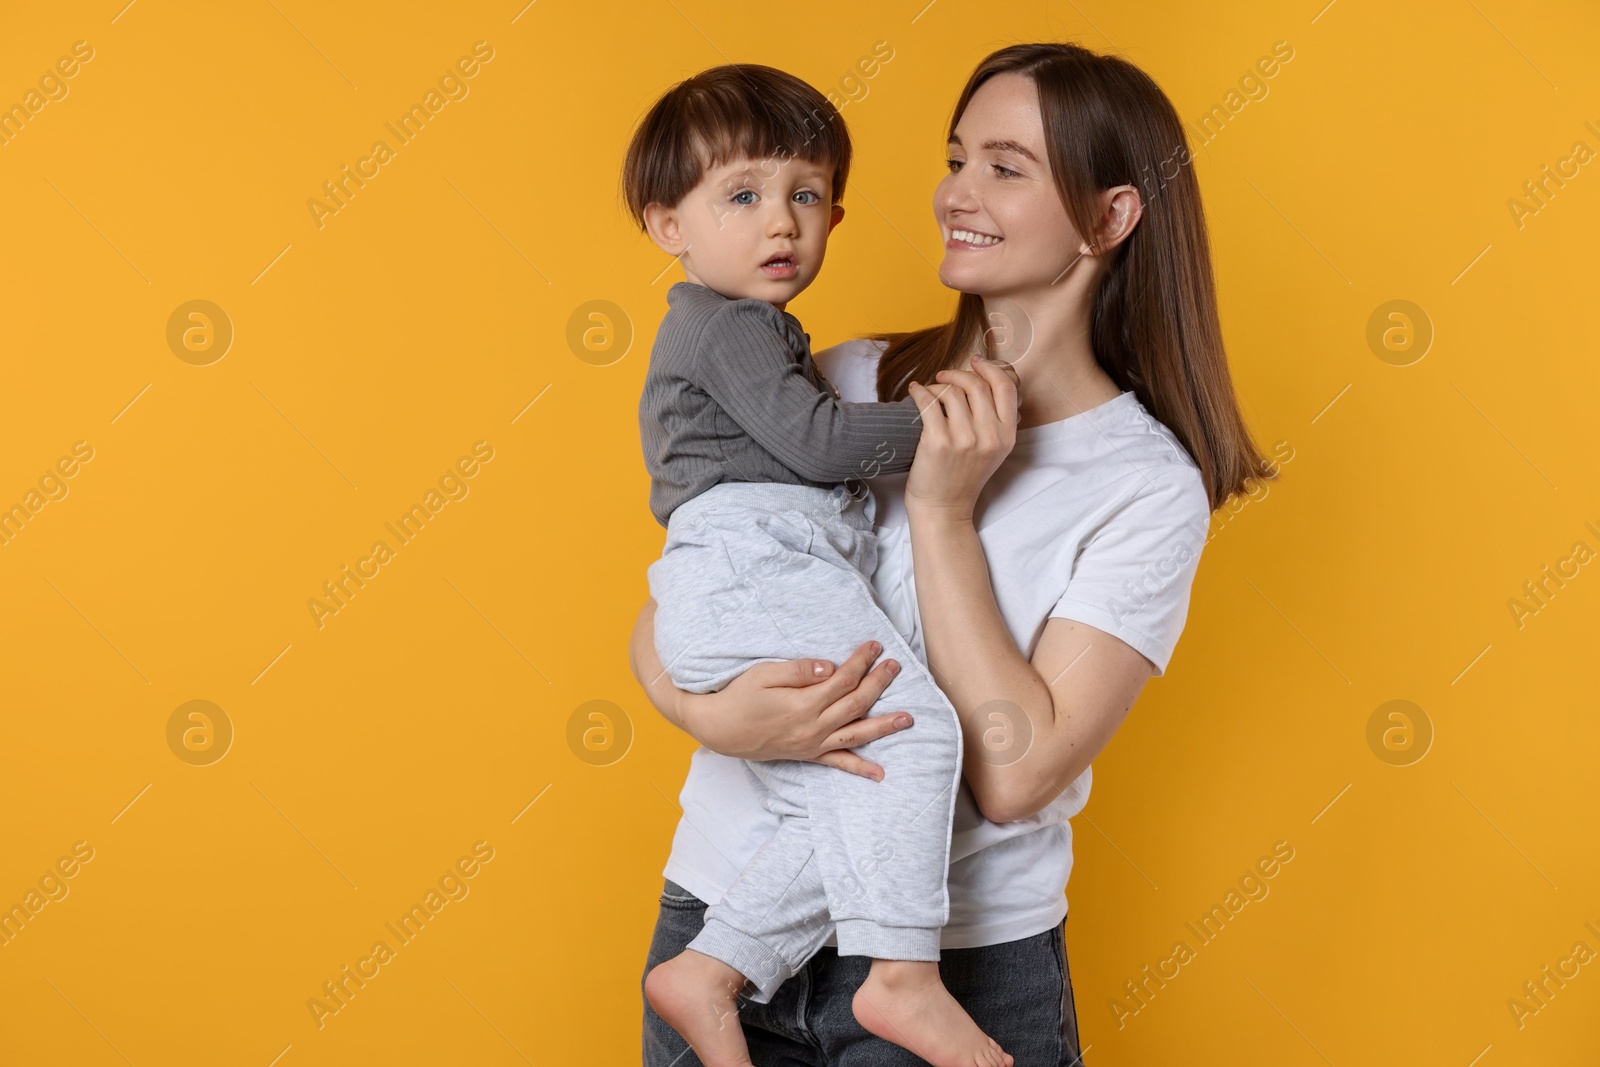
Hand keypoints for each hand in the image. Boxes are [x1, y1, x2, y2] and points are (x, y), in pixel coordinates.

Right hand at [685, 640, 913, 779]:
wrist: (720, 728)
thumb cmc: (739, 696)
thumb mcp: (764, 674)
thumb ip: (800, 670)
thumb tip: (832, 666)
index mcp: (804, 704)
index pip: (843, 680)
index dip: (861, 662)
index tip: (875, 646)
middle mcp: (813, 728)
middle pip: (856, 704)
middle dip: (878, 684)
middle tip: (895, 666)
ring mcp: (812, 744)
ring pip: (857, 735)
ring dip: (884, 726)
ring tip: (907, 719)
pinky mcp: (808, 755)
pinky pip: (839, 763)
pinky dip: (861, 768)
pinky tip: (880, 773)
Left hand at [904, 354, 1020, 520]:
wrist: (943, 509)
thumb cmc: (963, 477)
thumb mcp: (993, 451)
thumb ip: (995, 421)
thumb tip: (985, 382)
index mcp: (1007, 436)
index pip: (1006, 387)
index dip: (990, 369)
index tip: (975, 362)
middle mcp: (989, 437)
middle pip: (977, 385)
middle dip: (958, 374)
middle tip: (943, 376)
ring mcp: (964, 440)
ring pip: (952, 392)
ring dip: (937, 386)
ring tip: (928, 392)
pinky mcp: (938, 442)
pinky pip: (928, 402)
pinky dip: (919, 392)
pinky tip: (914, 392)